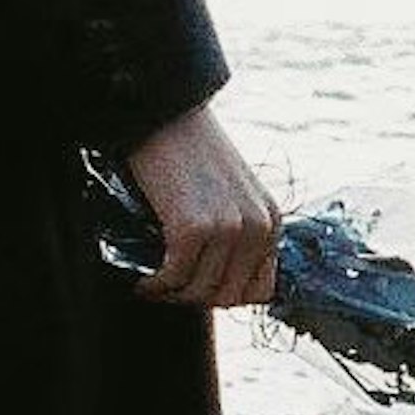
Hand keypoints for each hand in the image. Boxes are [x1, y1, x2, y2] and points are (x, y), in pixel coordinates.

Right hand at [121, 100, 279, 307]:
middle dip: (195, 299)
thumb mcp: (232, 195)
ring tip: (154, 285)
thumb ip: (238, 234)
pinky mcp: (193, 227)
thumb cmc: (191, 154)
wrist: (167, 115)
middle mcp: (257, 228)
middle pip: (229, 297)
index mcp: (271, 221)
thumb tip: (216, 282)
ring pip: (199, 292)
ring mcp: (228, 228)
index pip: (260, 290)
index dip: (225, 296)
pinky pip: (174, 278)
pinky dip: (155, 286)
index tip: (198, 289)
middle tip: (169, 290)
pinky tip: (143, 281)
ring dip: (172, 295)